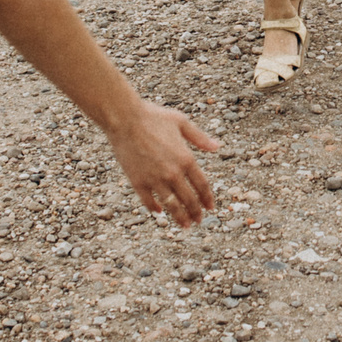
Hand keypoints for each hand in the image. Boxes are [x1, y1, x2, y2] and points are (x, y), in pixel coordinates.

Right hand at [107, 98, 220, 226]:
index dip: (207, 198)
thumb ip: (200, 138)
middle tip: (198, 221)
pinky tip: (159, 212)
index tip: (210, 208)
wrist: (124, 119)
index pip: (201, 185)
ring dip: (179, 217)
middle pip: (189, 199)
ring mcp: (155, 179)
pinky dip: (155, 208)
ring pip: (171, 205)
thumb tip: (217, 147)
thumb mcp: (182, 122)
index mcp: (186, 158)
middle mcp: (172, 173)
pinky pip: (148, 201)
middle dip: (196, 212)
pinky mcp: (137, 182)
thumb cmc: (153, 116)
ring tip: (185, 225)